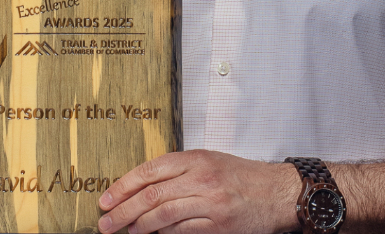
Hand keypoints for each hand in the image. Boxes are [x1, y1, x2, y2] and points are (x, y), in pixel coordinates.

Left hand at [96, 150, 299, 233]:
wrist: (278, 192)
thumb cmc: (243, 176)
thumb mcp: (209, 161)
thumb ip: (178, 171)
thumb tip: (142, 187)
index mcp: (195, 159)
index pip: (149, 171)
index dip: (123, 186)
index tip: (106, 198)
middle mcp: (201, 179)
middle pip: (151, 194)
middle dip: (123, 209)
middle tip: (106, 221)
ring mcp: (210, 203)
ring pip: (164, 214)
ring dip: (140, 225)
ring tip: (126, 230)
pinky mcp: (219, 225)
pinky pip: (183, 231)